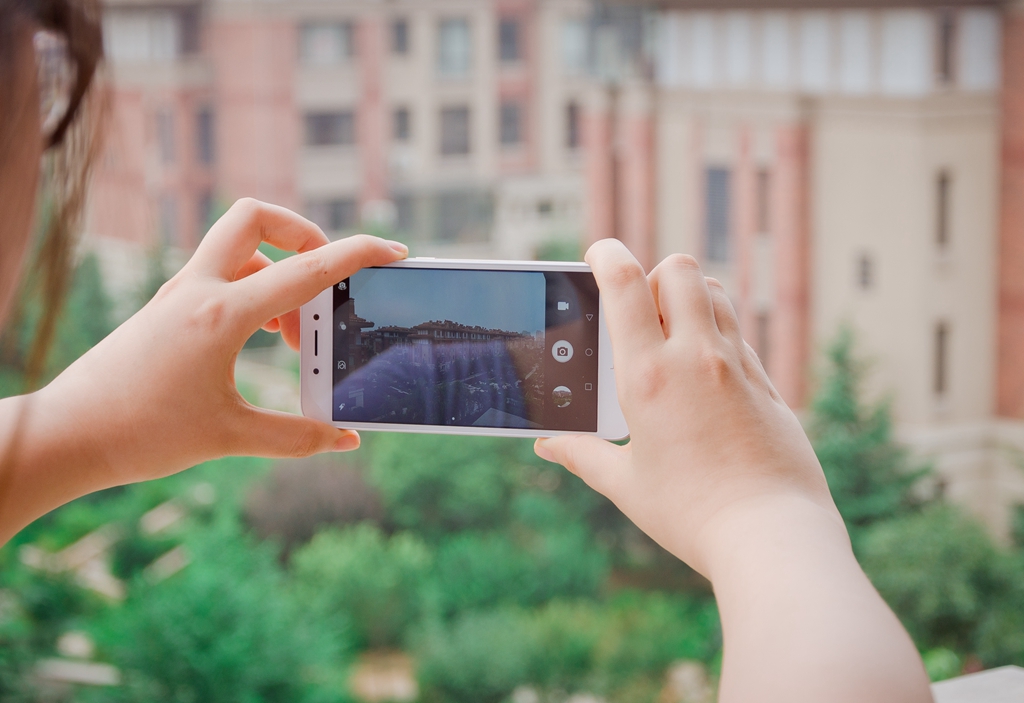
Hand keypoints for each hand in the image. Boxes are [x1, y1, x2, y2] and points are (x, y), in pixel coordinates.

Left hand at [0, 199, 405, 540]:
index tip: (393, 251)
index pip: (305, 269)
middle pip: (255, 217)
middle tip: (323, 276)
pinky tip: (262, 338)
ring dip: (279, 275)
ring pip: (239, 248)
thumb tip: (347, 439)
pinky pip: (222, 276)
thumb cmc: (142, 434)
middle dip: (301, 232)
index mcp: (221, 314)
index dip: (357, 254)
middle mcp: (198, 290)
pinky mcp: (167, 308)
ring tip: (295, 336)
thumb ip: (297, 438)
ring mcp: (178, 294)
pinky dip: (254, 293)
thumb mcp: (229, 437)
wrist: (67, 436)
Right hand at [535, 239, 836, 575]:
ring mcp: (738, 367)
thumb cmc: (692, 514)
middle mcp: (696, 358)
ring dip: (689, 296)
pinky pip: (740, 335)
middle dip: (653, 274)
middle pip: (679, 269)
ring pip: (716, 293)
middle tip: (637, 309)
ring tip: (671, 333)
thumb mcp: (626, 485)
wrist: (771, 537)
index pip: (625, 282)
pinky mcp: (768, 385)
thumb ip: (583, 455)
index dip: (606, 254)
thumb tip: (548, 447)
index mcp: (649, 376)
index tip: (597, 255)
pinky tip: (705, 375)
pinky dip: (717, 335)